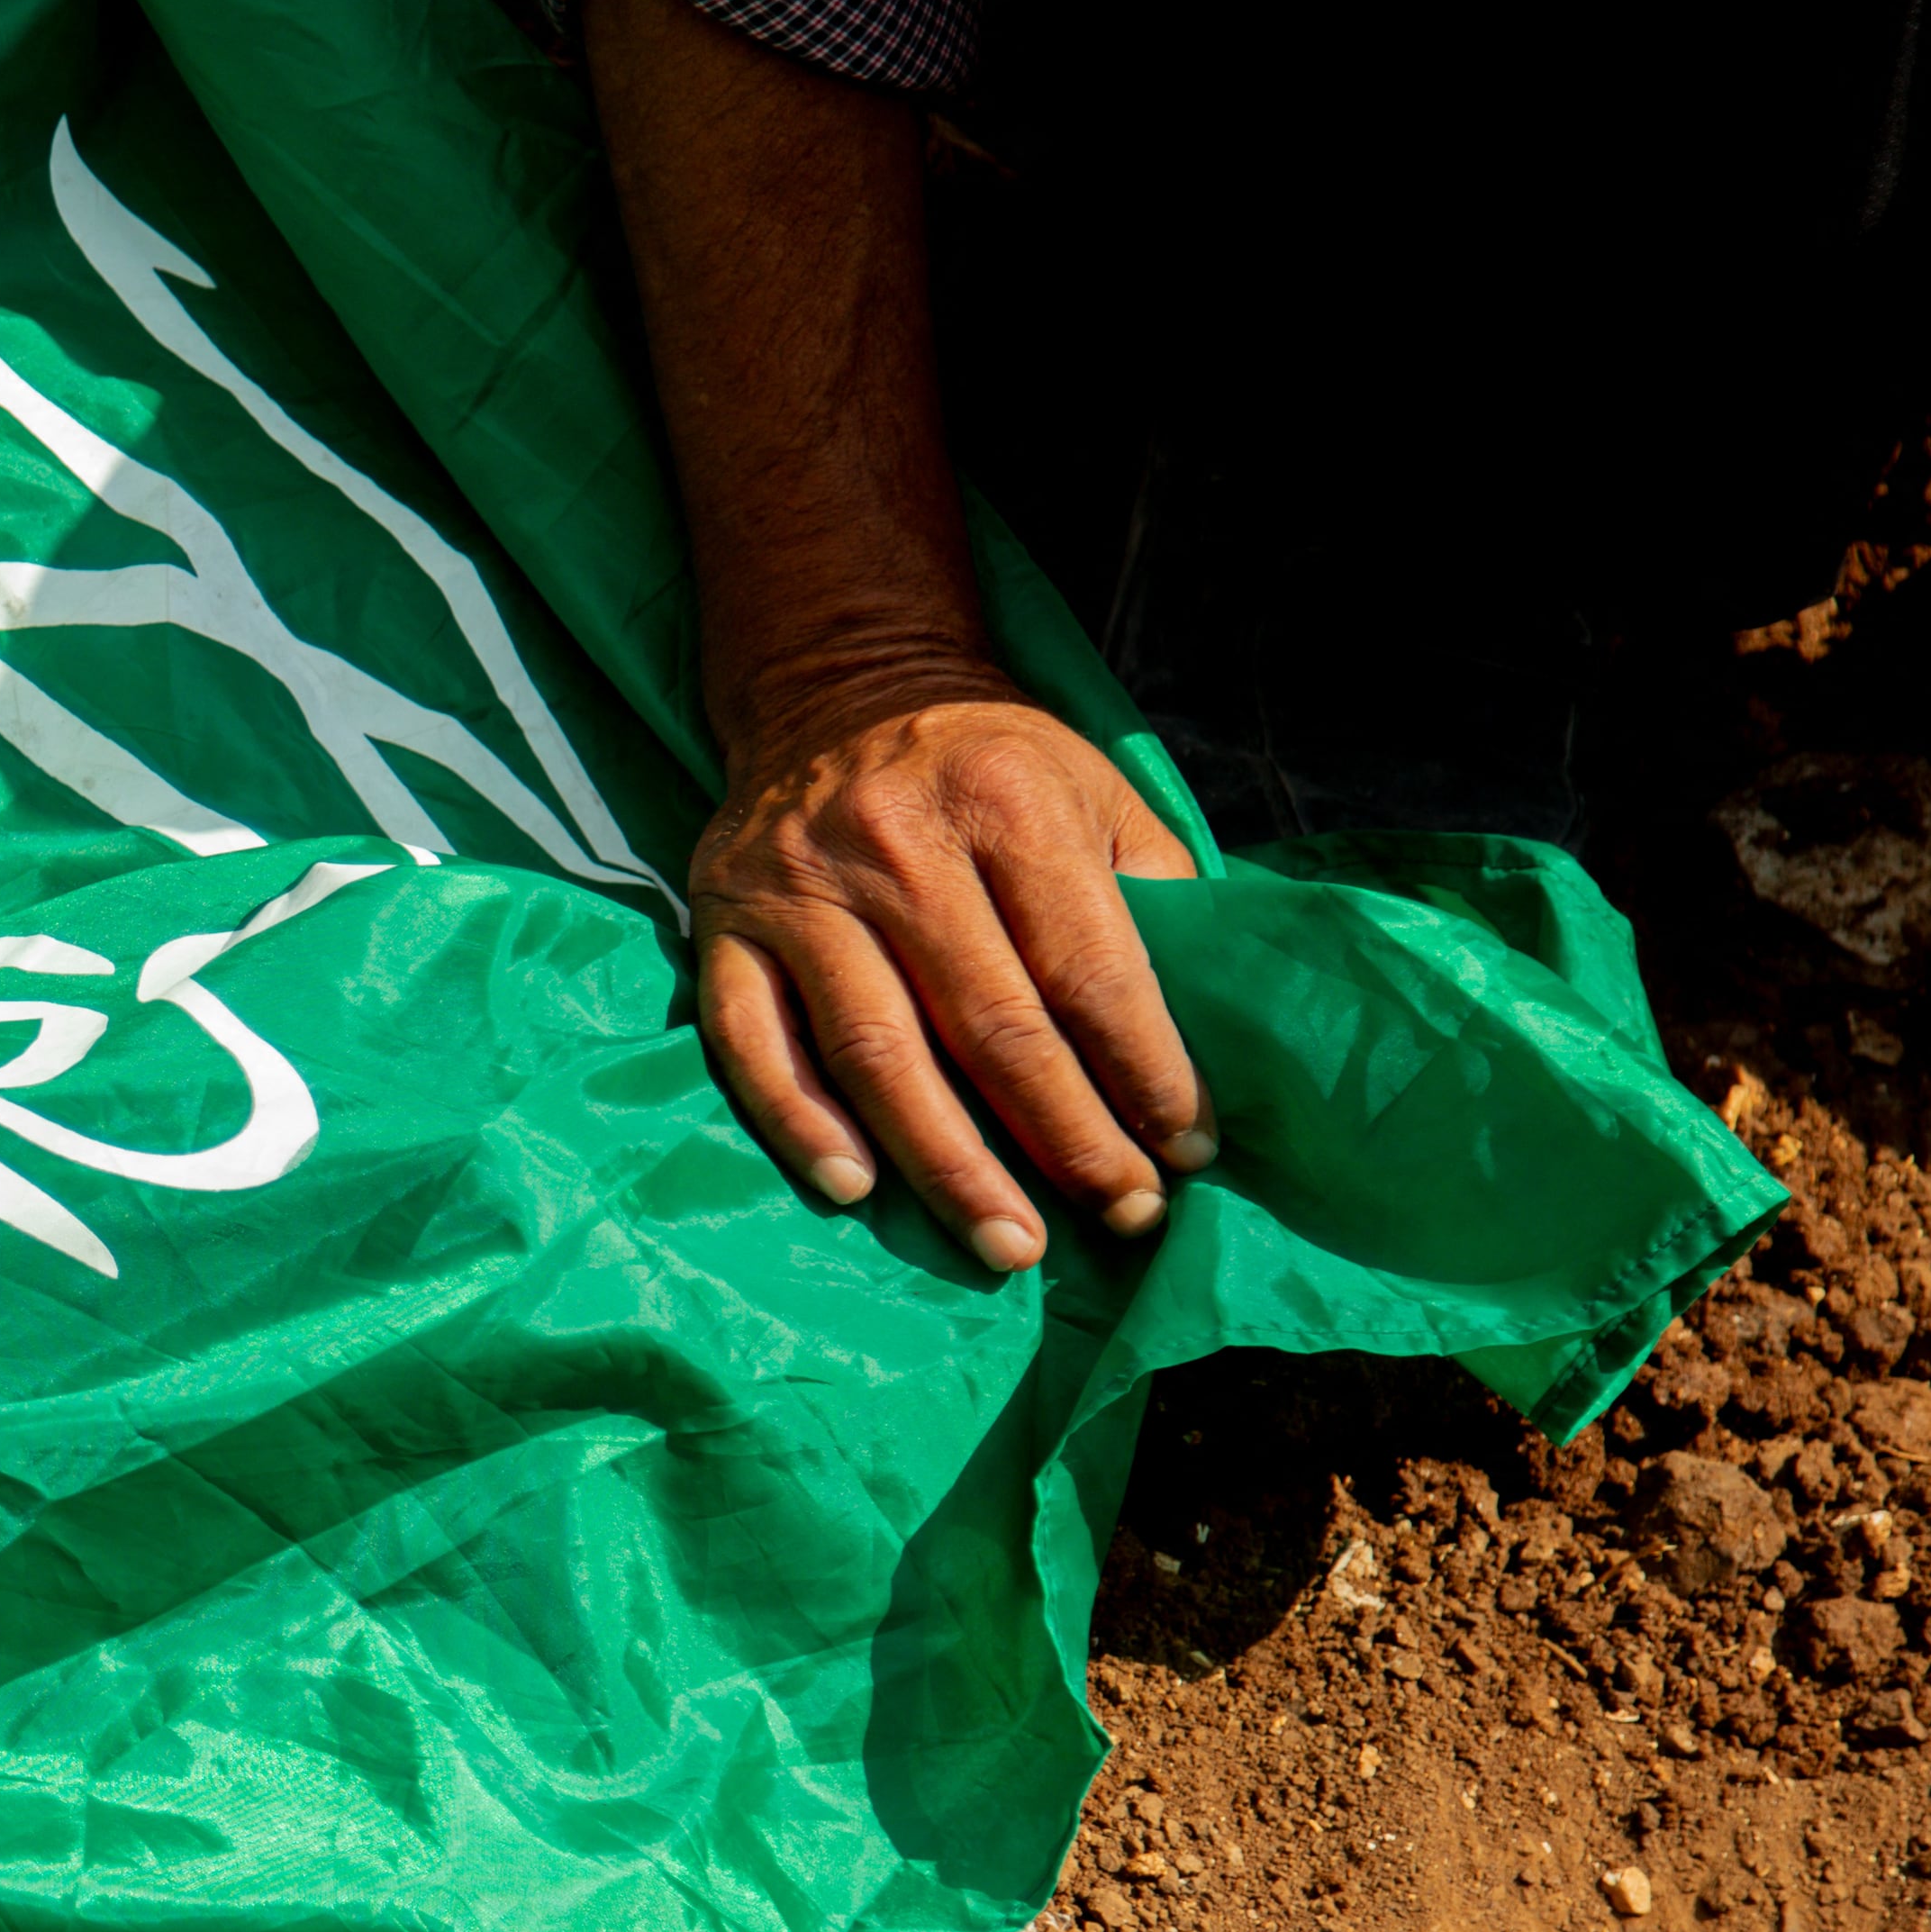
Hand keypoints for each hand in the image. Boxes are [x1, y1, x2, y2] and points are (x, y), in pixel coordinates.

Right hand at [691, 689, 1213, 1270]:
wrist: (836, 686)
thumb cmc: (989, 764)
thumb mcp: (1096, 789)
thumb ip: (1151, 894)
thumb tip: (1206, 1039)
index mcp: (1008, 803)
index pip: (1091, 971)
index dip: (1146, 1074)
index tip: (1187, 1151)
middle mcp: (897, 844)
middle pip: (992, 1027)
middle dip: (1067, 1138)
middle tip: (1119, 1216)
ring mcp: (800, 889)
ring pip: (877, 1051)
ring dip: (948, 1164)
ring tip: (1010, 1245)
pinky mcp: (724, 926)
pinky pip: (754, 1045)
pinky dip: (800, 1124)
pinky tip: (857, 1190)